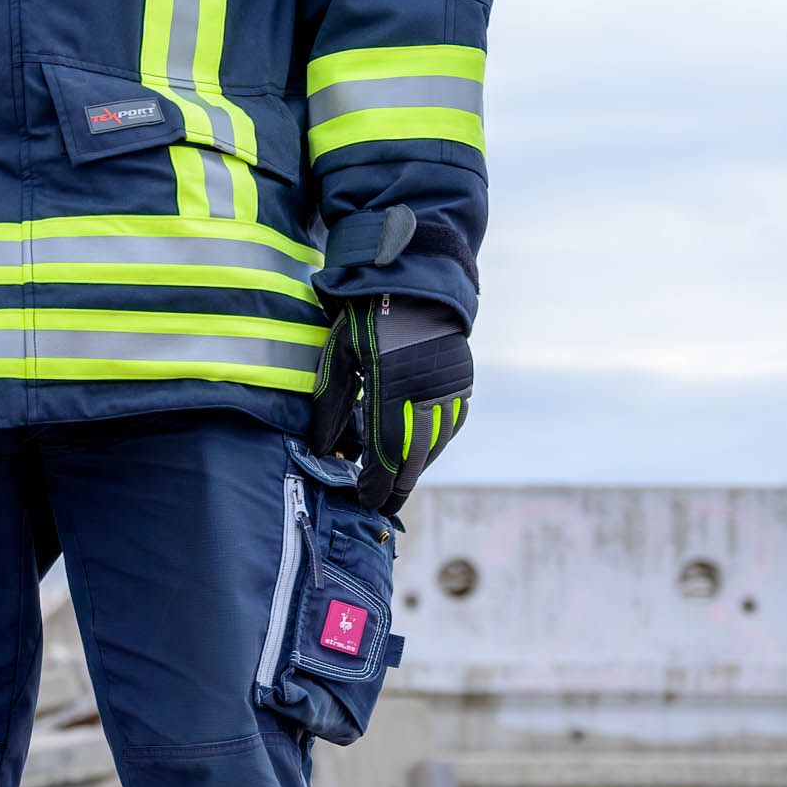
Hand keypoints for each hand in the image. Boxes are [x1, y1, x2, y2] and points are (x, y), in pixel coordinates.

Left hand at [309, 296, 471, 514]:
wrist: (415, 282)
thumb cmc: (366, 318)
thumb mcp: (339, 357)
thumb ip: (332, 405)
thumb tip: (323, 448)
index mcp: (392, 385)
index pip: (386, 451)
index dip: (376, 483)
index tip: (364, 500)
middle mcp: (427, 392)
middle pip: (415, 458)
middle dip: (397, 486)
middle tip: (380, 504)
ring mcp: (450, 389)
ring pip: (435, 445)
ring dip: (415, 467)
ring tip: (394, 482)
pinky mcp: (463, 384)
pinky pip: (449, 427)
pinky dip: (432, 445)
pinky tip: (415, 451)